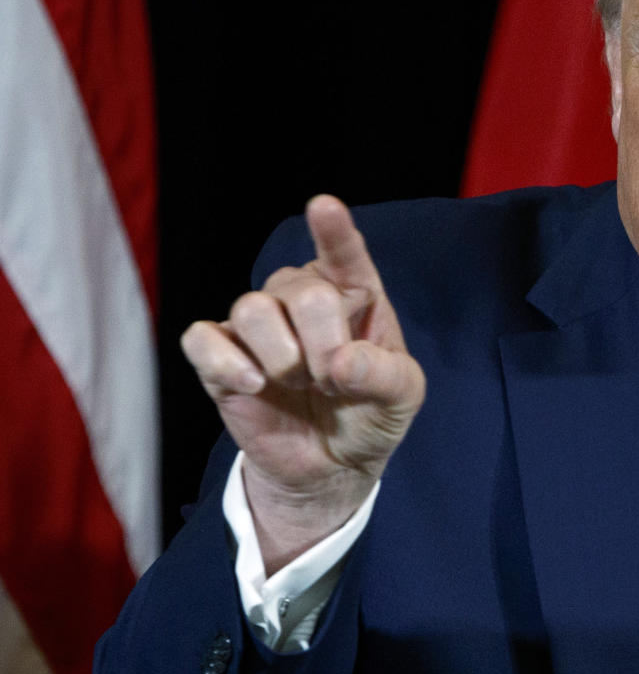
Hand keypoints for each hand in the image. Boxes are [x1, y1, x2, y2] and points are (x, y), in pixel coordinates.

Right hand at [181, 195, 424, 571]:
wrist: (332, 466)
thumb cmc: (371, 415)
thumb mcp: (402, 398)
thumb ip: (386, 376)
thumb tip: (344, 362)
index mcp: (354, 293)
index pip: (344, 254)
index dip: (333, 231)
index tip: (323, 207)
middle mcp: (302, 296)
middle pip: (301, 292)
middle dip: (322, 346)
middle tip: (332, 382)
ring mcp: (259, 324)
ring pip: (252, 309)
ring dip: (282, 359)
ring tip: (299, 385)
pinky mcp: (219, 355)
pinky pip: (201, 339)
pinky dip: (226, 362)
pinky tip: (251, 384)